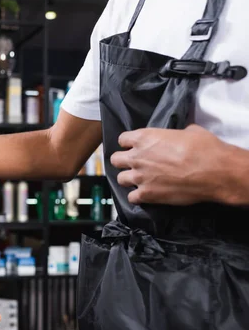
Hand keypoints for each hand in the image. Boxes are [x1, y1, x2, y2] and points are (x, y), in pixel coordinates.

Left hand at [111, 125, 229, 204]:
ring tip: (141, 181)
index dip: (128, 144)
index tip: (135, 147)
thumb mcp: (189, 131)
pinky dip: (137, 197)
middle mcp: (137, 157)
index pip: (122, 139)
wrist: (214, 172)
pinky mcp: (146, 194)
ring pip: (120, 179)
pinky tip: (146, 195)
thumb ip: (174, 134)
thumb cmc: (204, 148)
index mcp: (144, 138)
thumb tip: (178, 136)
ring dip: (129, 179)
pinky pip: (131, 198)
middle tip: (135, 165)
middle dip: (123, 162)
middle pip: (115, 160)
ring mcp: (139, 177)